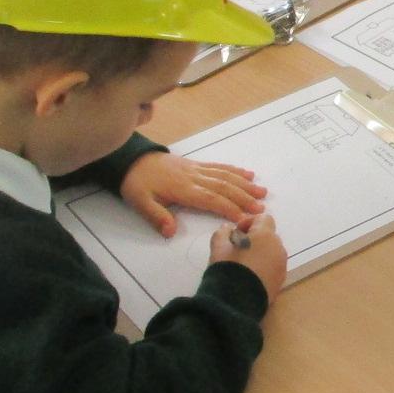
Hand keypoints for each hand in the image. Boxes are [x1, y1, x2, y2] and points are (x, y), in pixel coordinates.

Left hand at [121, 152, 265, 237]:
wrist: (131, 160)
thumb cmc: (136, 184)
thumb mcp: (140, 202)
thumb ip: (156, 217)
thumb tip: (170, 232)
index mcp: (182, 189)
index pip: (210, 199)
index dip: (228, 208)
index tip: (244, 219)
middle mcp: (194, 177)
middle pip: (223, 187)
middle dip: (243, 197)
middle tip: (261, 208)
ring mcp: (197, 169)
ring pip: (225, 175)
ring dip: (244, 184)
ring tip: (262, 192)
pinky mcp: (196, 164)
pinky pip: (219, 166)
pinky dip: (235, 170)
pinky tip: (248, 174)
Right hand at [210, 213, 284, 302]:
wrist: (236, 301)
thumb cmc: (228, 268)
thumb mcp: (218, 246)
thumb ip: (223, 232)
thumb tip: (228, 228)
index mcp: (266, 235)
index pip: (263, 218)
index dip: (249, 222)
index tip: (236, 233)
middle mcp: (278, 248)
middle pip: (268, 236)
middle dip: (254, 239)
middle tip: (237, 249)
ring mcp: (282, 266)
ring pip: (272, 252)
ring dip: (260, 253)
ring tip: (243, 265)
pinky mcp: (281, 281)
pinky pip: (273, 267)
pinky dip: (264, 267)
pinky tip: (249, 276)